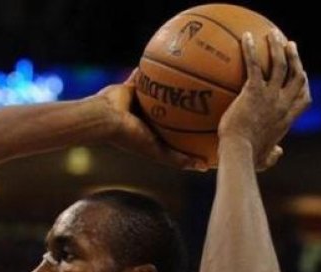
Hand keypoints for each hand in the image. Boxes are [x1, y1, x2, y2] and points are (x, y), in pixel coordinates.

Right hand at [90, 74, 207, 171]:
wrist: (104, 119)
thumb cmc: (130, 137)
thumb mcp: (158, 151)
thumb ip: (178, 160)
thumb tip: (206, 167)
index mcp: (156, 132)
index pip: (181, 129)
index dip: (197, 125)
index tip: (216, 119)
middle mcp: (149, 116)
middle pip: (174, 108)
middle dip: (189, 100)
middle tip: (211, 92)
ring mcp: (140, 101)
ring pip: (162, 89)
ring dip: (174, 81)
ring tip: (193, 70)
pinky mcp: (131, 85)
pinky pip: (145, 73)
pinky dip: (154, 65)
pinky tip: (171, 55)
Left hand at [218, 30, 311, 170]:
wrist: (239, 153)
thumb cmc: (248, 160)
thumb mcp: (265, 160)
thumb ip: (273, 156)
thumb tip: (278, 154)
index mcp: (288, 119)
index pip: (304, 97)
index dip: (304, 83)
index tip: (301, 72)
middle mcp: (283, 104)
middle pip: (297, 75)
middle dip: (295, 58)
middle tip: (289, 45)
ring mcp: (270, 96)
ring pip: (280, 64)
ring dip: (278, 46)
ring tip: (272, 34)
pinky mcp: (254, 91)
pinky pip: (254, 65)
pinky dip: (251, 49)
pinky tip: (245, 38)